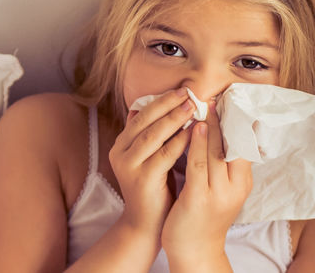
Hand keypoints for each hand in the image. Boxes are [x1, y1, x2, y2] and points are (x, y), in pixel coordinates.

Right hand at [108, 90, 194, 236]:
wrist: (148, 224)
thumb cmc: (155, 188)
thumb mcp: (150, 157)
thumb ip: (152, 134)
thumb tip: (162, 105)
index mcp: (121, 144)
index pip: (141, 114)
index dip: (161, 100)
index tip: (182, 90)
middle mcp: (120, 153)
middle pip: (145, 120)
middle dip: (168, 104)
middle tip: (189, 93)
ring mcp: (129, 166)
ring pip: (153, 135)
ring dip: (174, 119)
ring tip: (193, 107)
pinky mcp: (142, 180)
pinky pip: (163, 155)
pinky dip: (179, 141)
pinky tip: (193, 133)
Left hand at [161, 104, 250, 264]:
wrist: (195, 252)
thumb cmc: (205, 217)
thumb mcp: (222, 189)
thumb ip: (224, 164)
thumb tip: (226, 133)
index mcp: (243, 182)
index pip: (245, 145)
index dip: (239, 122)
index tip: (234, 99)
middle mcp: (236, 187)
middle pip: (233, 145)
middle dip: (226, 118)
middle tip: (220, 94)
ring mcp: (219, 194)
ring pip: (217, 151)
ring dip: (211, 126)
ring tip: (206, 105)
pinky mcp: (200, 199)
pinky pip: (199, 166)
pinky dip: (197, 144)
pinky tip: (193, 127)